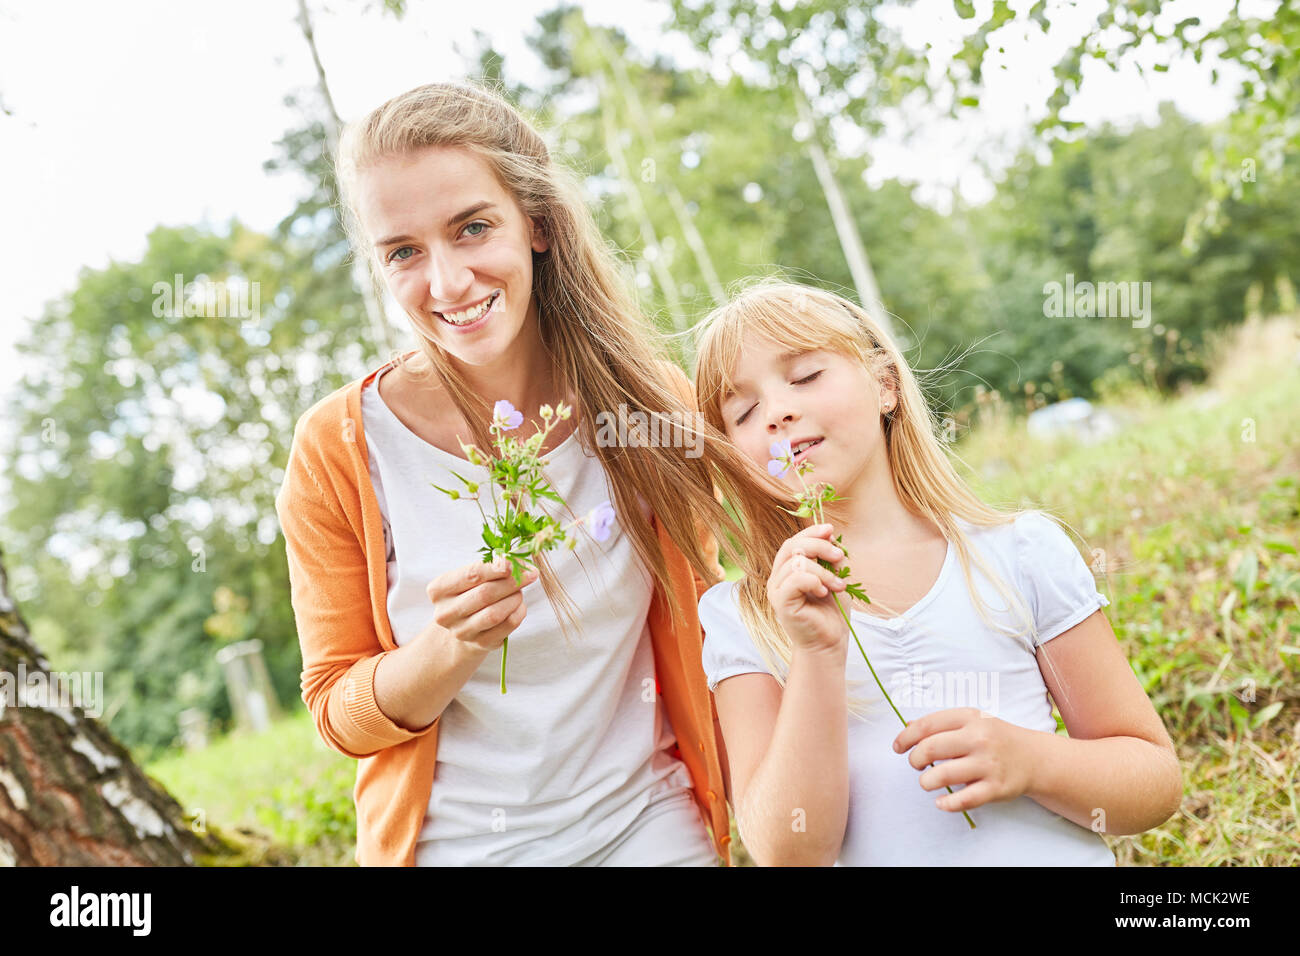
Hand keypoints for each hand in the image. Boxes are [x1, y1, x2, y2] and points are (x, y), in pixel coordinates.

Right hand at [426, 557, 537, 654]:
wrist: (463, 625)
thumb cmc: (469, 593)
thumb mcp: (471, 577)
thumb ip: (490, 566)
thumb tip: (517, 559)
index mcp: (439, 590)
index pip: (471, 575)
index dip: (495, 567)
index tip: (514, 561)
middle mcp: (446, 613)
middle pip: (485, 594)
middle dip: (511, 582)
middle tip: (530, 573)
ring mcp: (462, 632)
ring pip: (495, 613)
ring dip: (514, 598)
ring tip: (520, 590)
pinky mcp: (481, 643)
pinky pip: (507, 625)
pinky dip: (518, 612)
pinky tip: (519, 604)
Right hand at [767, 523, 849, 654]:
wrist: (829, 643)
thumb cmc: (831, 612)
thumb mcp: (835, 577)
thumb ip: (830, 557)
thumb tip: (830, 534)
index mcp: (787, 570)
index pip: (793, 541)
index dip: (811, 532)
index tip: (830, 530)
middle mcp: (777, 578)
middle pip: (792, 546)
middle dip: (820, 546)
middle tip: (840, 557)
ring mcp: (776, 590)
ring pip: (797, 562)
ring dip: (824, 571)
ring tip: (838, 586)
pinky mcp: (780, 602)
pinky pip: (796, 578)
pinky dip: (815, 581)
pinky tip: (825, 593)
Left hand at [892, 708, 1032, 813]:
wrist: (1033, 757)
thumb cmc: (995, 737)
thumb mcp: (972, 720)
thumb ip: (941, 724)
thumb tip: (907, 726)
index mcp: (969, 717)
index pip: (927, 725)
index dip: (906, 737)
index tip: (898, 747)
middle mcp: (979, 738)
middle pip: (931, 749)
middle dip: (915, 759)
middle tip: (916, 764)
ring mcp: (988, 764)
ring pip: (943, 775)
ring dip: (926, 782)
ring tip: (927, 783)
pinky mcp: (996, 788)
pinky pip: (964, 800)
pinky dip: (947, 804)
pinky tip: (941, 802)